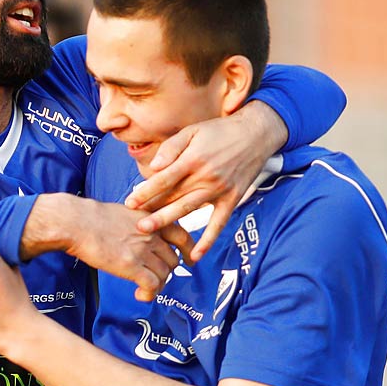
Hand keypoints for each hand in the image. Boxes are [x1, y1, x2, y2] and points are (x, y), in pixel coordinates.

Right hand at [34, 196, 187, 302]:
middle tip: (154, 279)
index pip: (183, 236)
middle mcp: (152, 235)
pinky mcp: (131, 266)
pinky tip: (139, 296)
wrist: (77, 223)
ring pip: (164, 275)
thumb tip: (144, 236)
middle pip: (173, 260)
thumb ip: (141, 224)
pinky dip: (149, 295)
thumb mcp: (126, 212)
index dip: (189, 250)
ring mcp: (143, 251)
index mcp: (152, 220)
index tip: (189, 260)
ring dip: (156, 286)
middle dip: (166, 272)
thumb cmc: (93, 218)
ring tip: (144, 290)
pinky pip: (152, 286)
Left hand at [122, 103, 281, 258]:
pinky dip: (208, 240)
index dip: (145, 192)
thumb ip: (172, 147)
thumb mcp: (193, 131)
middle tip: (135, 226)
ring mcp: (219, 190)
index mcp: (192, 159)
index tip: (130, 203)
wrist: (256, 134)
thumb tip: (155, 166)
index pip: (163, 178)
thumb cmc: (220, 131)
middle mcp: (205, 176)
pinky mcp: (232, 199)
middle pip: (173, 197)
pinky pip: (218, 223)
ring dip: (168, 222)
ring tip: (149, 233)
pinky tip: (195, 255)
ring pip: (188, 209)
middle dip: (151, 211)